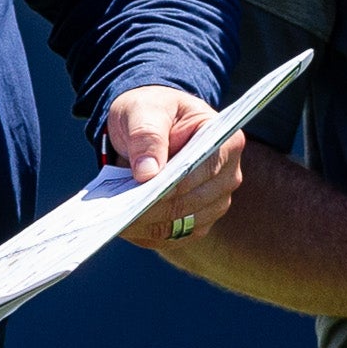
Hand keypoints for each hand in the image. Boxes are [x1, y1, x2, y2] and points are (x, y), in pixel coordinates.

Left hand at [104, 85, 243, 253]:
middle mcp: (228, 176)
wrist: (149, 125)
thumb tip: (147, 174)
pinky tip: (126, 227)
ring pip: (183, 224)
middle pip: (192, 202)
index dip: (170, 184)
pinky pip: (174, 236)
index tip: (140, 191)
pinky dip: (149, 234)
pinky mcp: (199, 220)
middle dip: (155, 208)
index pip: (200, 171)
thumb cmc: (151, 112)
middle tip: (119, 212)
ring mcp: (216, 201)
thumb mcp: (144, 111)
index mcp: (226, 141)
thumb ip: (146, 136)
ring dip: (150, 225)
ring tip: (117, 220)